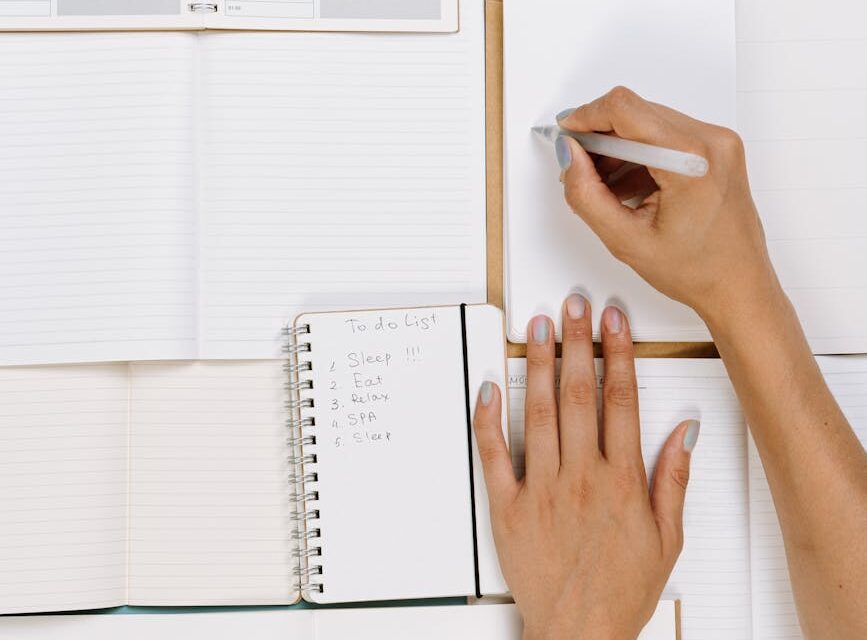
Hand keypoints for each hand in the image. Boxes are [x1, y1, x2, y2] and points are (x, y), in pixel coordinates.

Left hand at [474, 297, 699, 639]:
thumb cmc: (621, 589)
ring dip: (537, 366)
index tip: (613, 323)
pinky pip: (495, 455)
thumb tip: (682, 432)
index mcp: (620, 481)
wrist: (578, 632)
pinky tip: (489, 386)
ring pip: (538, 414)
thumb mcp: (667, 539)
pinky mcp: (507, 506)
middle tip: (573, 307)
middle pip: (577, 395)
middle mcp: (579, 477)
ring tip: (538, 328)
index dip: (617, 355)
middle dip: (576, 344)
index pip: (620, 402)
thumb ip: (673, 481)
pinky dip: (489, 419)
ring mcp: (540, 489)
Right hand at [555, 86, 780, 323]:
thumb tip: (569, 155)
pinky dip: (640, 154)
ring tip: (607, 189)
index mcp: (691, 161)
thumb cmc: (696, 270)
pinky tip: (630, 188)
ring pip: (649, 122)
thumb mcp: (625, 239)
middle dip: (600, 138)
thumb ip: (586, 194)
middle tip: (581, 171)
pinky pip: (667, 135)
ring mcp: (719, 142)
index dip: (586, 116)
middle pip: (636, 113)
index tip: (567, 134)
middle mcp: (711, 141)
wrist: (738, 285)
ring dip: (619, 148)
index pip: (625, 110)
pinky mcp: (718, 148)